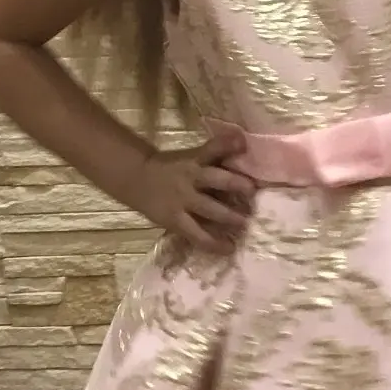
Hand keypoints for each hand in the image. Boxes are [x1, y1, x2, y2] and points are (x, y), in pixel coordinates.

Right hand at [131, 129, 255, 249]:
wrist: (138, 180)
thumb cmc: (173, 167)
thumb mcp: (193, 156)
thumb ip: (217, 152)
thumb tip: (243, 141)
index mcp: (195, 160)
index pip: (212, 148)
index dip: (228, 144)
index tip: (242, 143)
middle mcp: (191, 178)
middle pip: (217, 179)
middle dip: (237, 185)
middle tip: (252, 192)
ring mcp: (183, 201)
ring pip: (209, 209)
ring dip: (229, 216)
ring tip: (245, 223)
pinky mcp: (176, 221)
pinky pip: (197, 235)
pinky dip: (213, 243)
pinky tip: (228, 248)